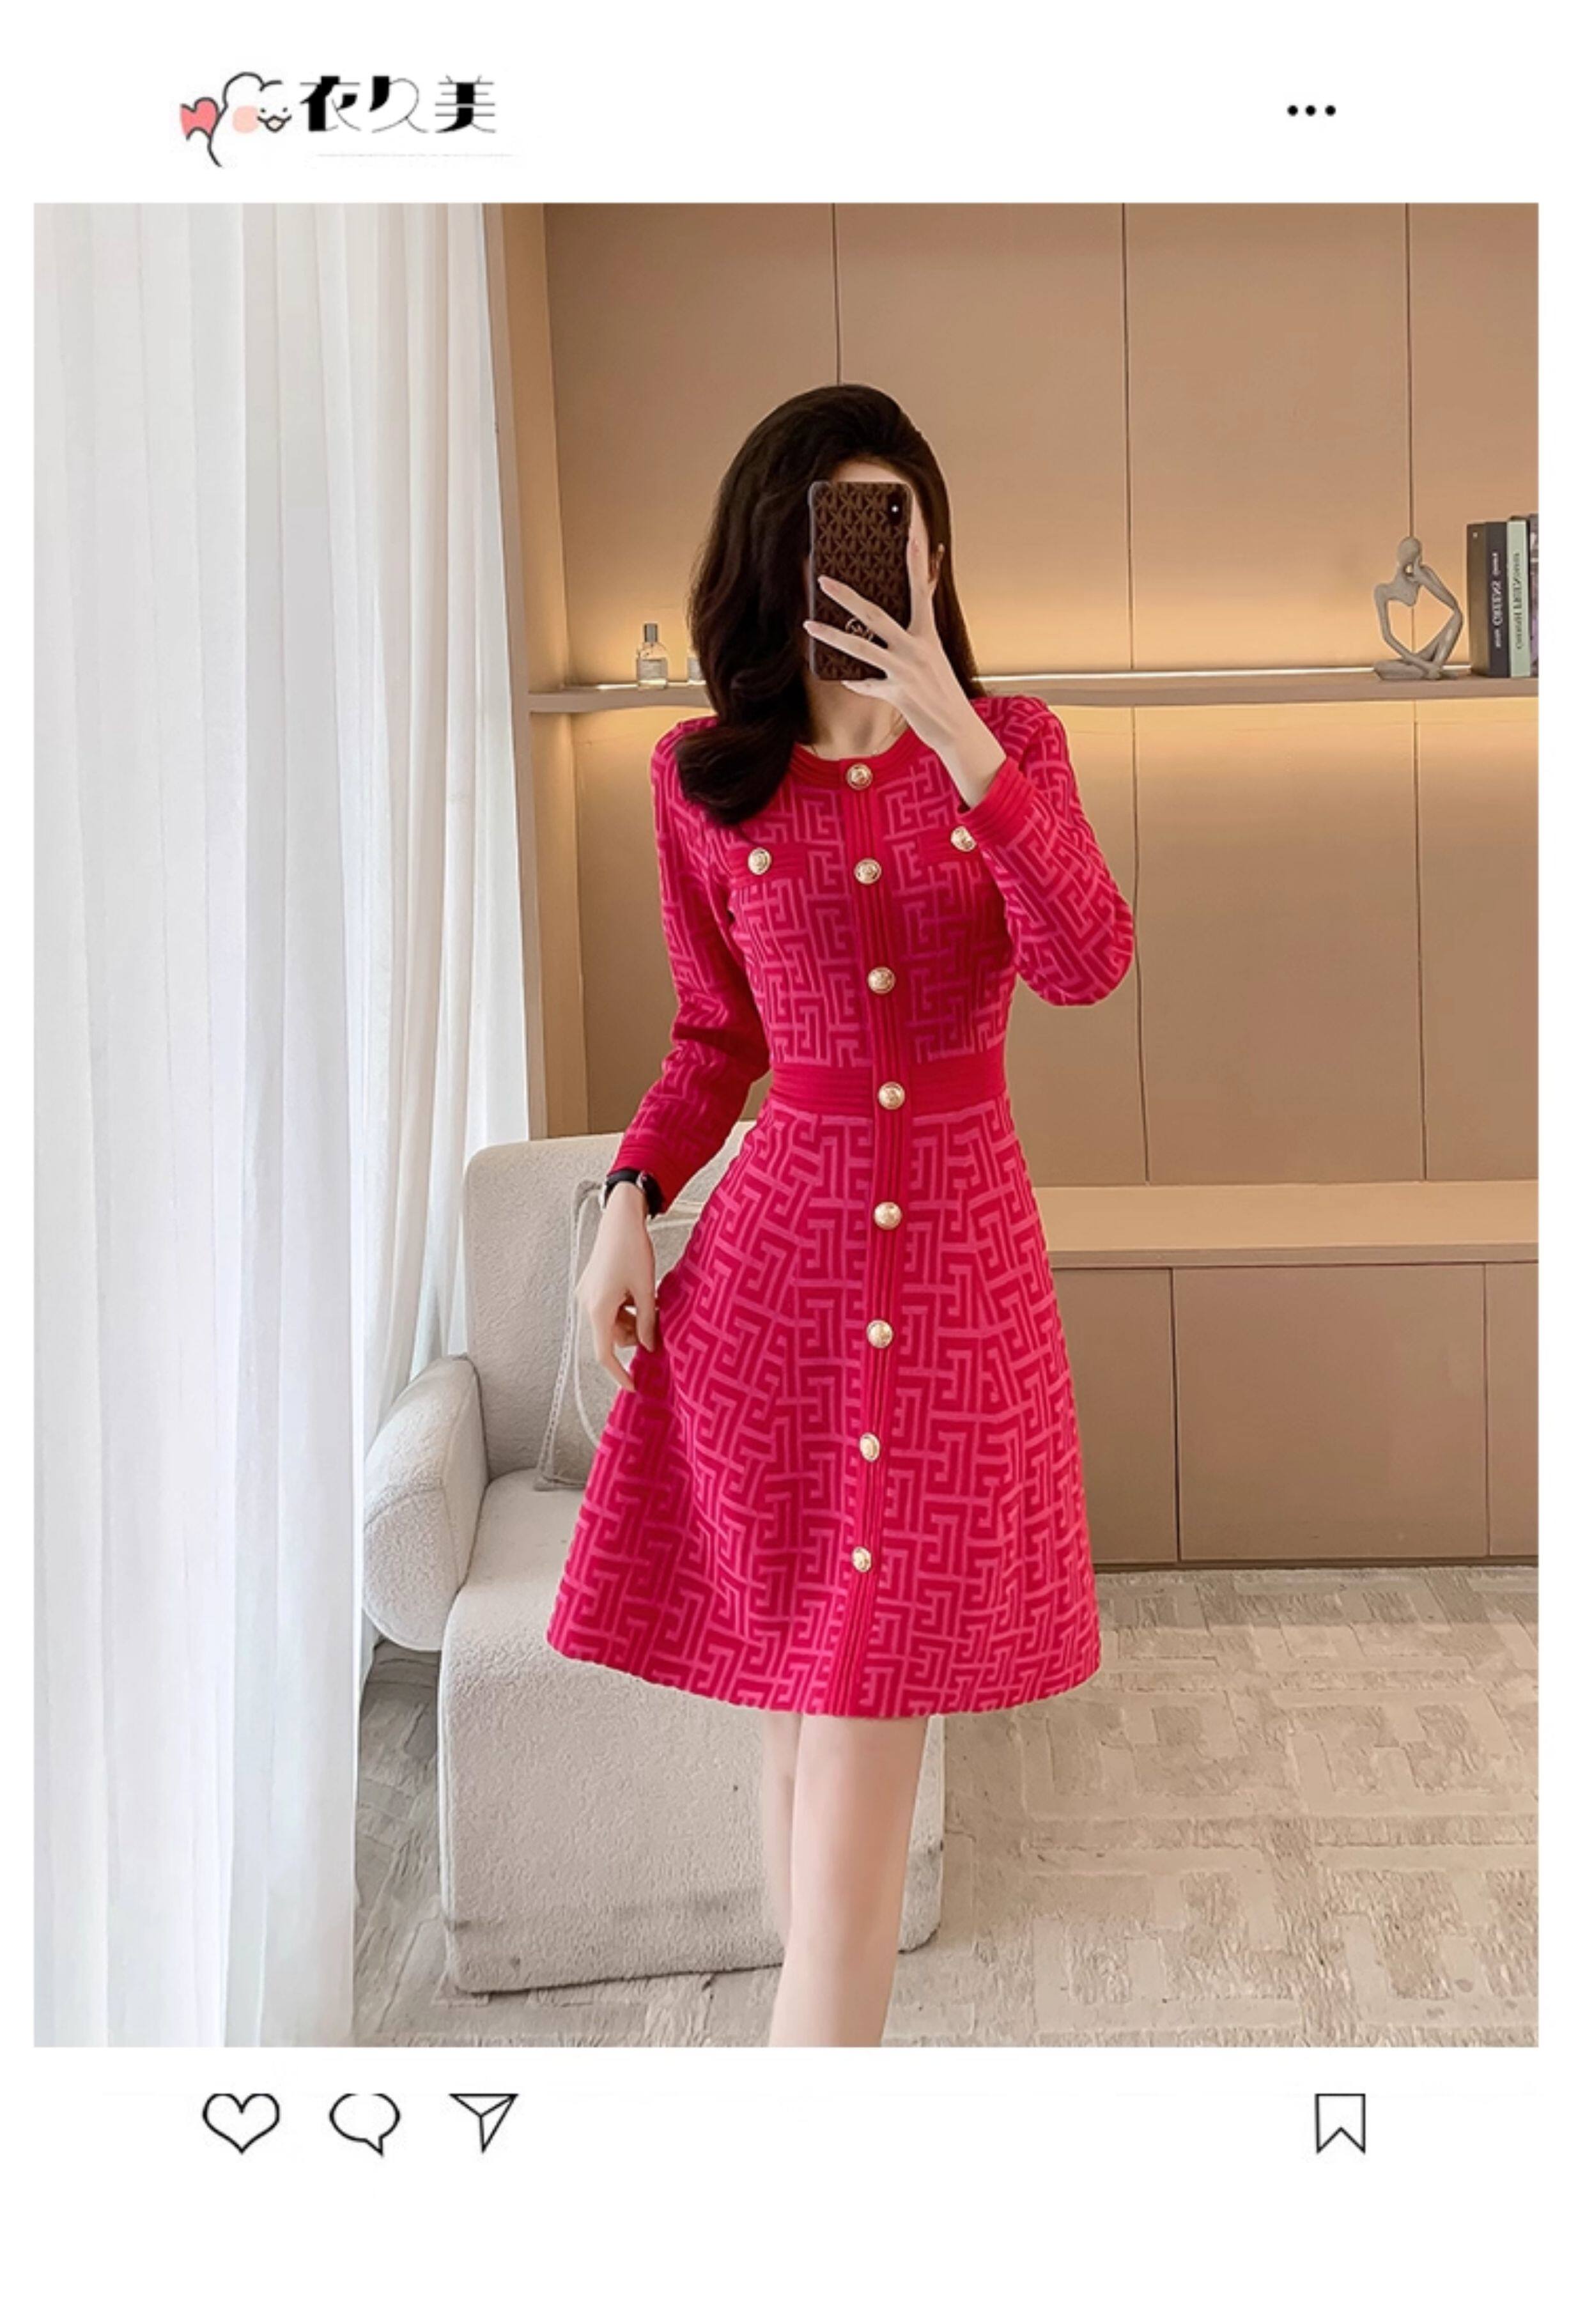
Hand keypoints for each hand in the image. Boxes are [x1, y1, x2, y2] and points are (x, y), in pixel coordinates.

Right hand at [577, 1182, 656, 1394]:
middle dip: (634, 1337)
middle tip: (657, 1326)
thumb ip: (647, 1321)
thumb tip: (650, 1345)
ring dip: (631, 1321)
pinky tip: (641, 1294)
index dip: (619, 1373)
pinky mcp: (593, 1285)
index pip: (604, 1353)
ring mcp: (588, 1294)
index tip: (633, 1386)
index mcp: (598, 1308)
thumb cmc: (632, 1248)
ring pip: (612, 1322)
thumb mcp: (646, 1289)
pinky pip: (609, 1308)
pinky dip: (625, 1309)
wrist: (621, 1218)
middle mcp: (587, 1303)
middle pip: (611, 1337)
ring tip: (652, 1305)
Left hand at [801, 497, 1003, 801]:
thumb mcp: (933, 655)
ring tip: (809, 624)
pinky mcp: (897, 694)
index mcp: (928, 634)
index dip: (915, 561)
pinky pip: (866, 685)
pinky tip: (843, 678)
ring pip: (861, 648)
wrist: (956, 727)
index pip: (921, 590)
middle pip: (875, 615)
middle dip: (847, 596)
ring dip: (832, 635)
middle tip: (823, 580)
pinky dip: (854, 682)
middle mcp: (917, 648)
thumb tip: (890, 622)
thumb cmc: (941, 688)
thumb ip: (915, 635)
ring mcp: (906, 671)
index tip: (908, 533)